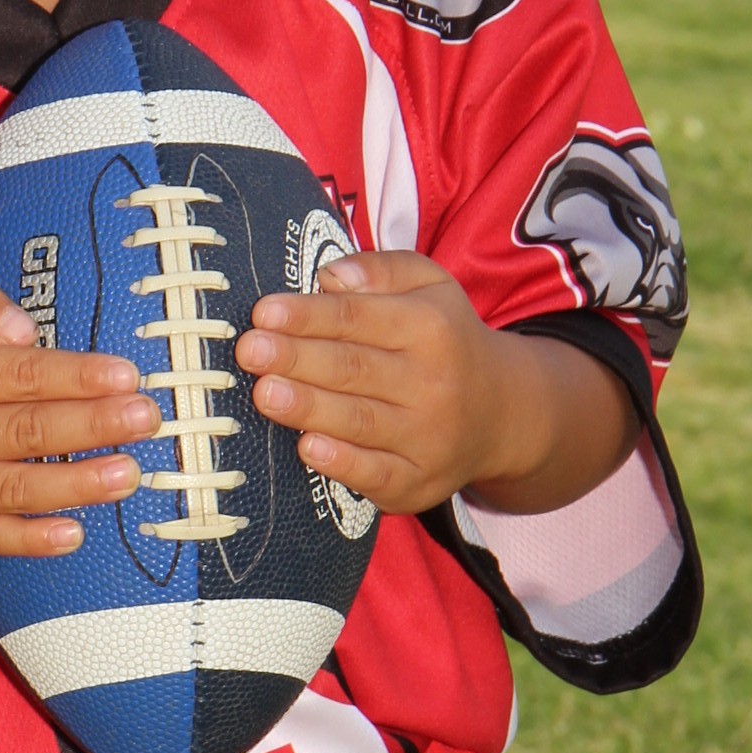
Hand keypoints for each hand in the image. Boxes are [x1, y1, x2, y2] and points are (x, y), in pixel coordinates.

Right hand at [0, 272, 162, 641]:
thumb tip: (28, 333)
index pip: (17, 375)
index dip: (76, 376)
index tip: (128, 376)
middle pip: (25, 433)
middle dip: (94, 427)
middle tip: (150, 420)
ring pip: (15, 490)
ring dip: (80, 485)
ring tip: (132, 474)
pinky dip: (32, 540)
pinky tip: (76, 533)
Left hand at [235, 251, 635, 518]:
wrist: (502, 411)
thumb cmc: (444, 339)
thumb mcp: (428, 286)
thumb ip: (381, 270)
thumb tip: (330, 275)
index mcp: (430, 326)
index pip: (359, 318)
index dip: (309, 316)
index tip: (265, 312)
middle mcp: (433, 382)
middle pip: (353, 368)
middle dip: (297, 359)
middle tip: (249, 351)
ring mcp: (428, 437)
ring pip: (359, 421)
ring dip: (307, 408)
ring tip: (264, 393)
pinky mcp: (420, 482)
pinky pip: (377, 474)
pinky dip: (342, 463)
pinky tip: (307, 447)